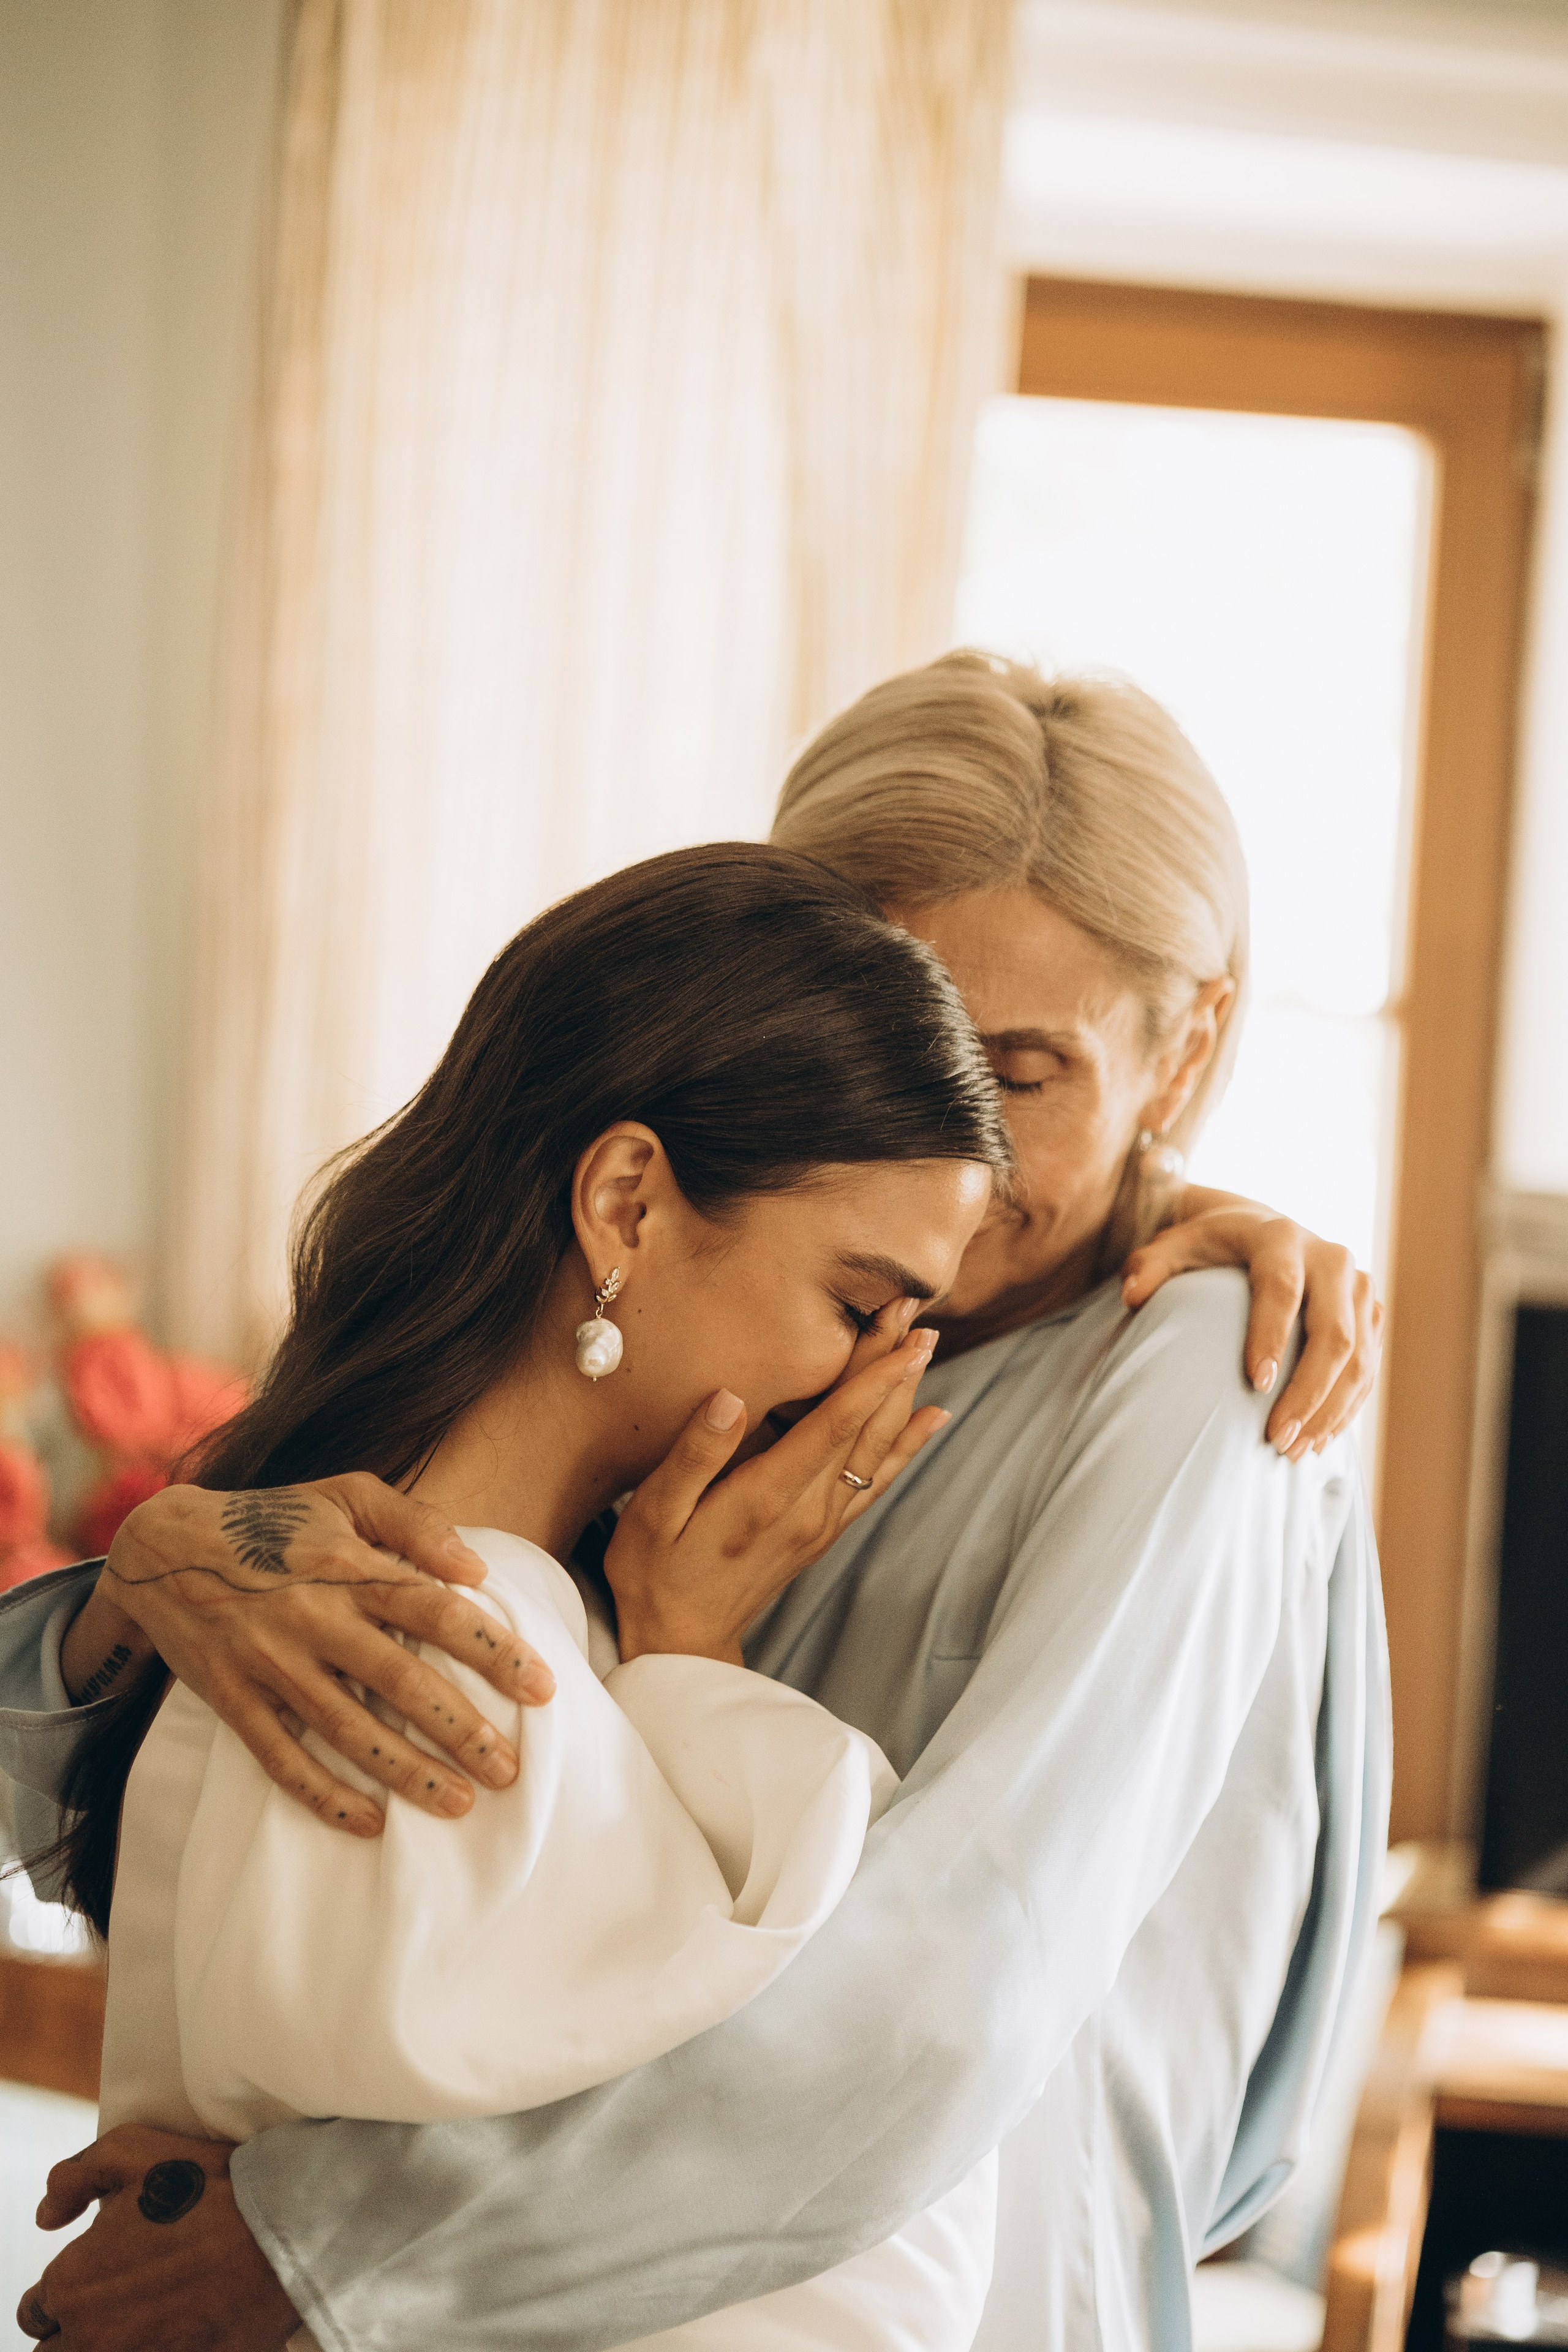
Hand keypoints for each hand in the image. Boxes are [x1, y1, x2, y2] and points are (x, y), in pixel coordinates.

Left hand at [20, 2125, 298, 2350]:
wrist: (285, 2230)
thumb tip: (47, 2217)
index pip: (36, 2309)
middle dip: (78, 2329)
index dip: (64, 2289)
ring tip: (148, 2316)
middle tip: (120, 2301)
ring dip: (110, 2343)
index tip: (98, 2273)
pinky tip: (178, 2326)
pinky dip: (155, 2349)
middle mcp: (92, 2337)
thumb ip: (72, 2179)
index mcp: (71, 2286)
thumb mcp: (131, 2149)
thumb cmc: (209, 2187)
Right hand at [68, 1475, 556, 1835]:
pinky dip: (325, 1796)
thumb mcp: (346, 1494)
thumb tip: (476, 1569)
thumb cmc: (275, 1520)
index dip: (491, 1650)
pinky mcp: (234, 1701)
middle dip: (460, 1729)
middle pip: (400, 1681)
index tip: (542, 1688)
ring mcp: (271, 1664)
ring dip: (406, 1772)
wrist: (163, 1549)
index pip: (434, 1611)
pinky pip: (282, 1760)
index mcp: (349, 1568)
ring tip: (458, 1803)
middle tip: (509, 1770)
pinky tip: (371, 1822)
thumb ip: (415, 1523)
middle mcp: (314, 1619)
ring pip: (348, 1730)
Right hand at [606, 1315, 943, 1662]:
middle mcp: (807, 1512)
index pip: (833, 1426)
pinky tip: (930, 1417)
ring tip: (924, 1347)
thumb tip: (729, 1397)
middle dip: (892, 1368)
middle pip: (864, 1429)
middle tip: (915, 1315)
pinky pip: (876, 1480)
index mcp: (766, 1498)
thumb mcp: (654, 1512)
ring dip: (903, 1397)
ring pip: (878, 1452)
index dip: (870, 1377)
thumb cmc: (653, 1572)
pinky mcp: (821, 1532)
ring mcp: (820, 1524)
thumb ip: (694, 1455)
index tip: (901, 1336)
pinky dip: (907, 1445)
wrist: (678, 1643)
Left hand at [1121, 1209, 1381, 1457]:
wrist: (1267, 1232)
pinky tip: (1318, 1440)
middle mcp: (1332, 1258)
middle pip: (1335, 1332)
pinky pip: (1370, 1368)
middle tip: (1277, 1438)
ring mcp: (1360, 1288)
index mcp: (1281, 1237)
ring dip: (1332, 1410)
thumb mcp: (1176, 1245)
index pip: (1282, 1288)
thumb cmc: (1212, 1247)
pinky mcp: (1372, 1314)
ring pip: (1361, 1357)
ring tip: (1294, 1451)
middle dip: (1309, 1391)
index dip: (1272, 1336)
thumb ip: (1149, 1266)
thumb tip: (1132, 1295)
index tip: (1255, 1384)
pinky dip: (1347, 1407)